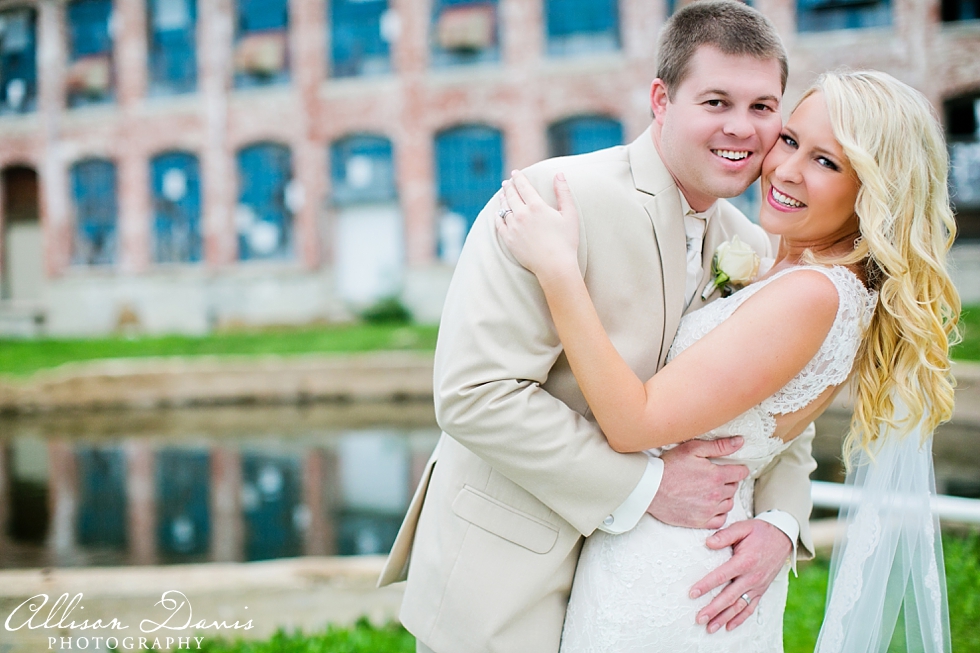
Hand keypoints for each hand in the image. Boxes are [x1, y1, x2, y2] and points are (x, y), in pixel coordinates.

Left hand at [496, 171, 578, 277]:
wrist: (555, 266)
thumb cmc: (566, 241)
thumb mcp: (570, 214)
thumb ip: (563, 192)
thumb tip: (559, 174)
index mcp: (536, 206)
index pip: (523, 186)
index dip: (518, 178)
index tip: (515, 173)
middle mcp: (522, 215)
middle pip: (511, 196)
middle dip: (508, 187)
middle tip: (506, 182)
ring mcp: (513, 228)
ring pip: (504, 209)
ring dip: (503, 200)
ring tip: (502, 195)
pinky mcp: (509, 240)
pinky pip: (499, 224)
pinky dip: (498, 217)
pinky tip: (498, 214)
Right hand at [646, 437, 748, 528]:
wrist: (650, 488)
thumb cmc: (669, 466)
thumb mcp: (692, 449)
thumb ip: (719, 446)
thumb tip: (739, 442)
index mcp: (716, 476)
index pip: (741, 473)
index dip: (738, 468)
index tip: (732, 467)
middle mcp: (716, 495)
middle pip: (734, 488)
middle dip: (728, 481)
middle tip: (715, 476)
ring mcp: (708, 510)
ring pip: (729, 504)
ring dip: (724, 496)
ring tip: (712, 490)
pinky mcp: (700, 521)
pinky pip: (720, 520)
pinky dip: (719, 513)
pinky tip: (710, 505)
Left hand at [691, 519, 791, 633]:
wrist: (783, 538)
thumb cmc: (760, 532)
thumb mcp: (743, 528)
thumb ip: (725, 535)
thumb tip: (708, 543)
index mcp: (745, 561)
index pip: (721, 575)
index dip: (706, 585)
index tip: (692, 594)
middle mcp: (752, 577)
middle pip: (729, 597)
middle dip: (713, 609)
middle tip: (698, 618)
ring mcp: (757, 586)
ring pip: (739, 606)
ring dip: (724, 618)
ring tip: (709, 628)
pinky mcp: (761, 590)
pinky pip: (751, 608)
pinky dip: (740, 619)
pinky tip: (729, 626)